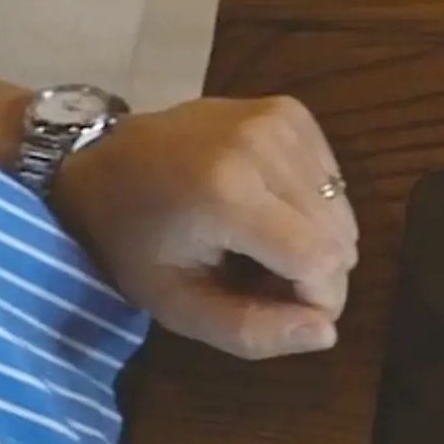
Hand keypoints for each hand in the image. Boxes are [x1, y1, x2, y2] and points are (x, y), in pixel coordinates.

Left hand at [48, 96, 355, 357]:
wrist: (102, 162)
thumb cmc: (133, 242)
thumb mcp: (175, 304)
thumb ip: (248, 331)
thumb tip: (326, 333)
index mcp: (225, 195)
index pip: (321, 261)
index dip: (317, 299)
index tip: (283, 309)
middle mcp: (261, 146)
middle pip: (339, 235)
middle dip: (314, 270)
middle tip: (261, 275)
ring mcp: (278, 120)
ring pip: (341, 208)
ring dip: (315, 237)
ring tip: (262, 241)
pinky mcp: (289, 110)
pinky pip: (332, 177)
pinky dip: (312, 203)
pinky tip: (270, 205)